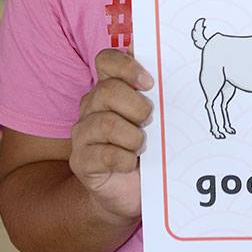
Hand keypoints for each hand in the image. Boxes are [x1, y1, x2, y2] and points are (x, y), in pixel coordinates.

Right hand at [69, 49, 152, 223]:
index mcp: (109, 88)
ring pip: (106, 123)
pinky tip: (131, 163)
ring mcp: (83, 134)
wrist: (131, 192)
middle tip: (150, 122)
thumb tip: (170, 64)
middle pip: (108, 91)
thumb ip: (159, 93)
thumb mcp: (158, 118)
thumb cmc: (149, 148)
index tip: (150, 83)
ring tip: (142, 147)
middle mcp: (91, 106)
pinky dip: (124, 159)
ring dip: (133, 137)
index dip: (127, 67)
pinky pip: (103, 154)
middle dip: (137, 107)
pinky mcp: (80, 161)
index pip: (107, 60)